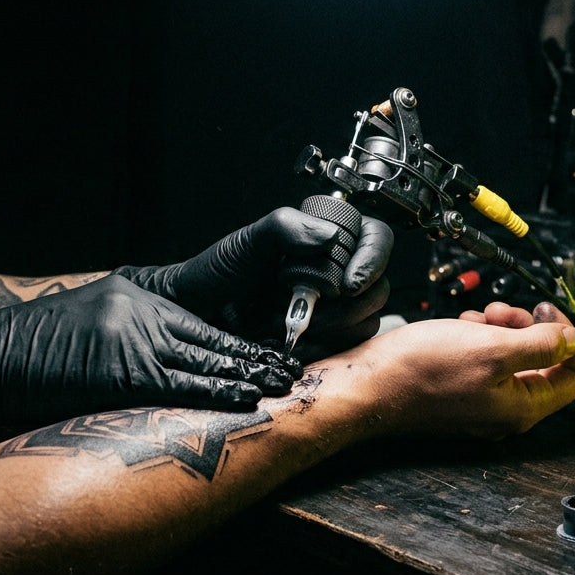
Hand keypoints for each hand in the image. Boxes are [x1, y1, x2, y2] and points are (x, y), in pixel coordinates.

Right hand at [0, 275, 301, 450]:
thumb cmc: (30, 352)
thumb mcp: (88, 326)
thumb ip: (134, 336)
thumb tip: (179, 361)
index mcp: (133, 293)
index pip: (201, 309)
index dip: (241, 326)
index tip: (272, 339)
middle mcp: (137, 306)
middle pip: (212, 329)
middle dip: (256, 349)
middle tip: (294, 365)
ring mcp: (128, 334)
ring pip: (204, 354)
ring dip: (248, 372)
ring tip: (283, 382)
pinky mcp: (117, 366)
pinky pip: (178, 382)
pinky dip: (216, 391)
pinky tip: (245, 398)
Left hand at [113, 207, 393, 359]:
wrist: (196, 316)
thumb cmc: (216, 275)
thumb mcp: (246, 242)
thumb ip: (284, 228)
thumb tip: (328, 236)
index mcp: (323, 238)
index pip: (376, 237)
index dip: (372, 260)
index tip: (348, 284)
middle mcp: (336, 270)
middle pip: (379, 284)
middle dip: (350, 302)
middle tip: (316, 310)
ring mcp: (335, 307)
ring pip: (369, 318)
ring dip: (338, 326)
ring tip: (298, 325)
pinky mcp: (328, 338)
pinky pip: (351, 346)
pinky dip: (329, 347)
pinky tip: (300, 344)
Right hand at [340, 300, 574, 440]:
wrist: (370, 383)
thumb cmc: (424, 370)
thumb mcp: (493, 349)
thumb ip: (541, 345)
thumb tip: (572, 340)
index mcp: (522, 407)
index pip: (573, 378)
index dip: (568, 340)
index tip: (549, 314)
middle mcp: (504, 410)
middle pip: (541, 362)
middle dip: (527, 328)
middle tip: (504, 311)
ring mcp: (481, 401)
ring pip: (511, 355)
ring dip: (500, 328)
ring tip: (476, 318)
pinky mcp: (459, 389)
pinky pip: (483, 358)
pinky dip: (477, 336)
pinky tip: (459, 327)